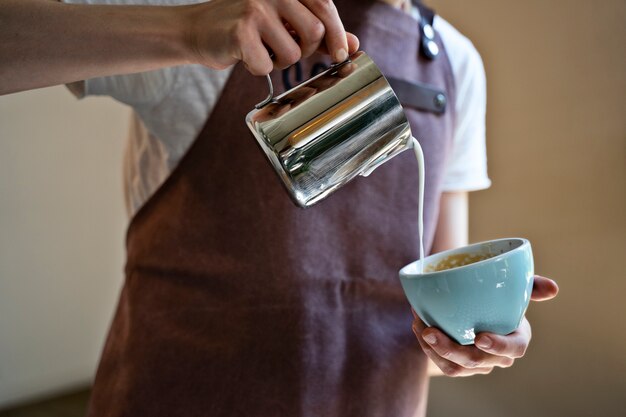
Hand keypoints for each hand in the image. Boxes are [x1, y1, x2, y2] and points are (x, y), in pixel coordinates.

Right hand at [184, 0, 359, 74]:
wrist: (197, 30)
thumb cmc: (245, 27)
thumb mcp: (284, 22)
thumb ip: (318, 29)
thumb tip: (352, 43)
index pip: (324, 6)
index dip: (337, 33)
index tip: (341, 54)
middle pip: (315, 31)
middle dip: (306, 50)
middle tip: (285, 49)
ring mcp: (255, 9)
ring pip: (293, 53)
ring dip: (280, 62)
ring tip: (262, 50)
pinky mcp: (240, 32)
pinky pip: (266, 66)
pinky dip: (258, 69)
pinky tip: (245, 56)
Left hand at [412, 275, 558, 376]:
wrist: (475, 306)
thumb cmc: (498, 297)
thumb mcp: (513, 287)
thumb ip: (530, 285)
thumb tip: (553, 288)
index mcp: (517, 337)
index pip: (515, 349)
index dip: (499, 346)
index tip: (480, 336)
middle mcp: (497, 356)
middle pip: (479, 361)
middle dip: (453, 350)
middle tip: (431, 332)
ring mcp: (477, 364)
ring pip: (456, 368)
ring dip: (435, 351)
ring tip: (420, 328)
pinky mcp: (458, 366)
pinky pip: (443, 364)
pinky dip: (428, 349)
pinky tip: (418, 328)